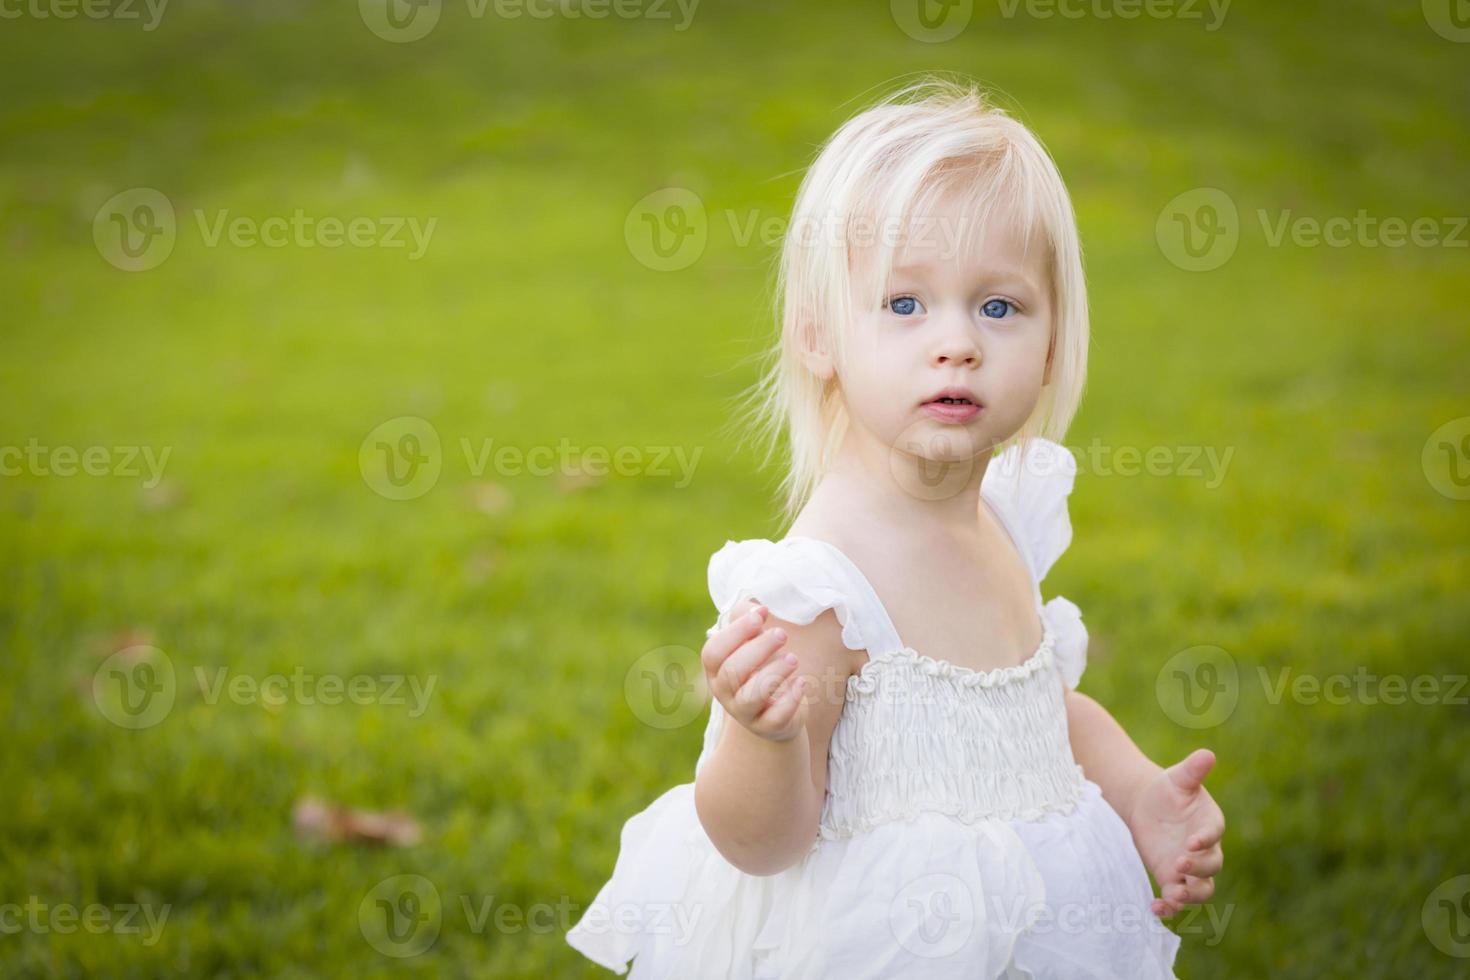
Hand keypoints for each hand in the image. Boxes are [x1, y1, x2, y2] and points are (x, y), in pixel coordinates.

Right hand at [700, 602, 808, 742]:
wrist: (777, 712)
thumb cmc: (762, 669)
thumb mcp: (752, 643)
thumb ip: (749, 623)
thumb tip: (756, 609)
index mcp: (716, 669)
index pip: (713, 652)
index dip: (735, 632)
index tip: (760, 615)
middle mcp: (724, 692)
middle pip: (732, 672)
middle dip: (758, 649)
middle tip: (782, 634)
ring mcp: (744, 713)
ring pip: (750, 697)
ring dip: (774, 673)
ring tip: (793, 658)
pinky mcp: (767, 727)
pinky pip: (775, 718)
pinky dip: (790, 699)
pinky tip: (802, 682)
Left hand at [1127, 748, 1224, 917]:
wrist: (1147, 805)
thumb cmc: (1168, 790)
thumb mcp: (1178, 778)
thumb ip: (1193, 770)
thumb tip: (1208, 754)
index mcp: (1210, 823)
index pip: (1214, 833)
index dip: (1206, 840)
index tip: (1191, 842)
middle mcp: (1205, 849)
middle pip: (1212, 867)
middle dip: (1197, 869)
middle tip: (1177, 864)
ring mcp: (1190, 868)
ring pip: (1201, 890)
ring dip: (1189, 896)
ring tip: (1171, 896)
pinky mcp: (1173, 879)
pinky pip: (1177, 899)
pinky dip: (1170, 907)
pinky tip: (1155, 908)